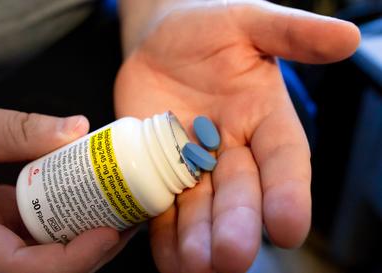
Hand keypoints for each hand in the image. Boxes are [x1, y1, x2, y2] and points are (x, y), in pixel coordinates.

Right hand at [0, 103, 133, 272]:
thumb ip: (17, 130)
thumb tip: (77, 129)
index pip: (25, 269)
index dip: (74, 259)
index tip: (110, 232)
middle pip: (51, 265)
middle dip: (98, 245)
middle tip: (133, 214)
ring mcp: (0, 237)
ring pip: (53, 249)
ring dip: (94, 230)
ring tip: (126, 204)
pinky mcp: (9, 222)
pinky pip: (48, 227)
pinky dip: (76, 214)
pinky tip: (97, 193)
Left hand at [114, 1, 359, 272]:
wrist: (161, 40)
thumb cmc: (209, 27)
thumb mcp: (251, 21)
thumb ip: (292, 33)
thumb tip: (348, 37)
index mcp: (265, 118)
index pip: (284, 160)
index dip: (289, 192)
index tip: (290, 227)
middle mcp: (234, 149)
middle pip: (241, 192)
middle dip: (237, 224)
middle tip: (232, 257)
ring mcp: (194, 163)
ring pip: (200, 208)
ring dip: (198, 239)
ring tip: (195, 265)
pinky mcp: (159, 168)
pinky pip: (163, 205)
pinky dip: (163, 232)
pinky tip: (168, 258)